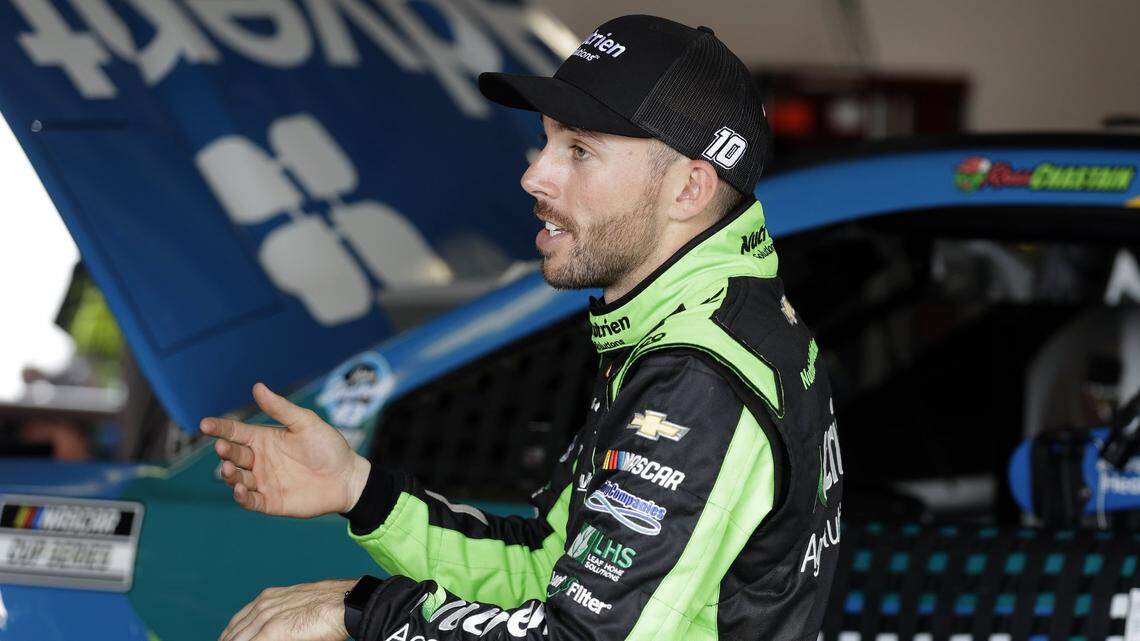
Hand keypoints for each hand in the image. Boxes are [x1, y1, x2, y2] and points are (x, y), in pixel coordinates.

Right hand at [201, 383, 370, 516]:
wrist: (348, 477)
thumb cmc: (328, 446)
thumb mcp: (305, 423)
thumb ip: (280, 408)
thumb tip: (257, 386)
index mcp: (264, 438)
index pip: (235, 432)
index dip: (219, 428)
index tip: (204, 424)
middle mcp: (259, 460)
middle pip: (233, 455)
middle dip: (225, 451)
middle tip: (223, 447)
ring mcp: (263, 482)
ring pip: (237, 479)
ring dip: (230, 475)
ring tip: (230, 468)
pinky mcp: (271, 502)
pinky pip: (251, 501)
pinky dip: (242, 497)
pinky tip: (239, 490)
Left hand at [220, 579, 355, 640]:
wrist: (347, 602)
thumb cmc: (332, 607)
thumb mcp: (300, 609)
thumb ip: (284, 620)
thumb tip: (282, 630)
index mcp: (268, 598)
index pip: (238, 623)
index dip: (230, 636)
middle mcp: (263, 605)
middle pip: (234, 633)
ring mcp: (266, 617)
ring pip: (239, 638)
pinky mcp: (272, 630)